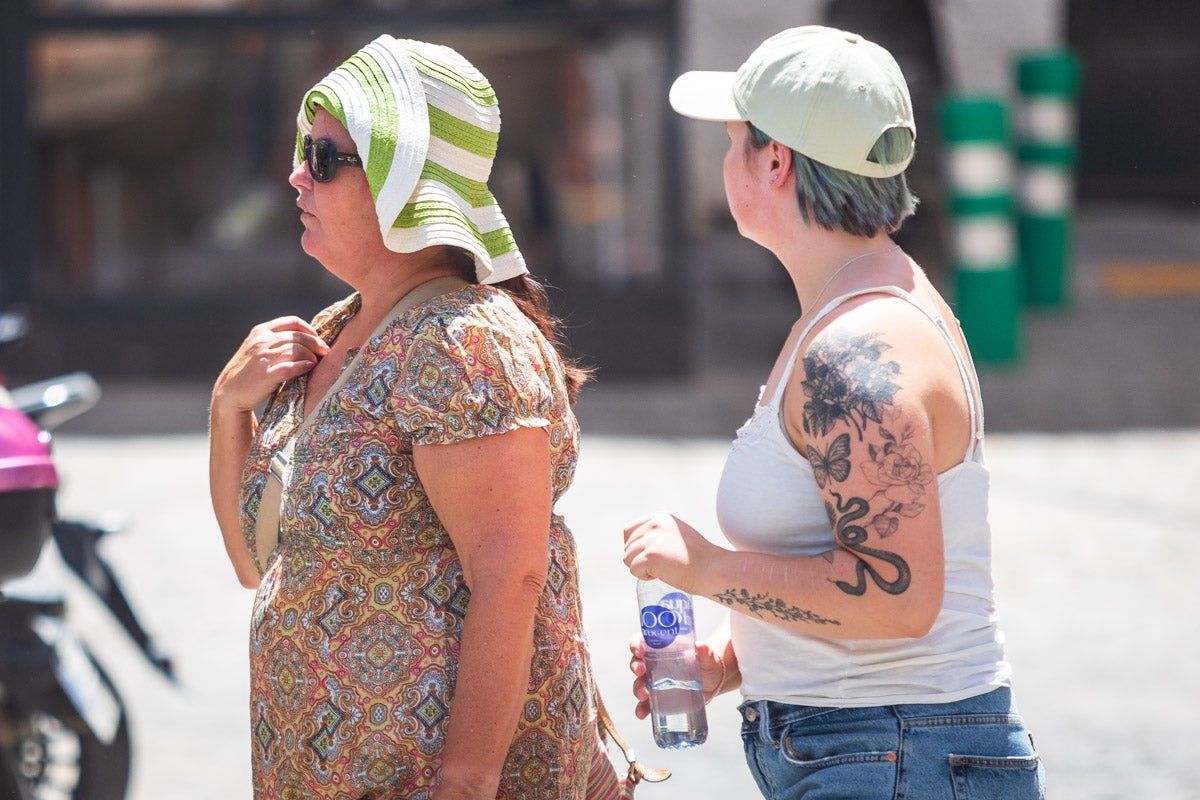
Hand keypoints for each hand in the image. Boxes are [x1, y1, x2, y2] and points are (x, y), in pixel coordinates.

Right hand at [212, 317, 328, 412]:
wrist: (229, 392)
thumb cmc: (249, 371)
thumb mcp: (258, 348)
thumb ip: (277, 341)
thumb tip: (307, 339)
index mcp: (261, 331)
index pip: (292, 321)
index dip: (310, 329)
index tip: (318, 339)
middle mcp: (262, 341)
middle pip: (299, 336)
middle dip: (316, 344)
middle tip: (325, 352)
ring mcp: (264, 357)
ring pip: (298, 350)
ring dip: (311, 356)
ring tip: (315, 363)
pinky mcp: (266, 374)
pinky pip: (291, 367)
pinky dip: (303, 366)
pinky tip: (309, 368)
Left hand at [622, 511, 717, 592]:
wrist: (713, 570)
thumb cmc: (698, 558)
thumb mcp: (677, 534)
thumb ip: (659, 533)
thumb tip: (637, 543)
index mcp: (660, 517)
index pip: (629, 530)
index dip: (634, 546)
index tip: (649, 556)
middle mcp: (654, 524)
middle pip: (627, 546)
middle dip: (638, 559)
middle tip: (661, 565)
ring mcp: (652, 539)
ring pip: (627, 558)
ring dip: (641, 568)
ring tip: (663, 569)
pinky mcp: (651, 556)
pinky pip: (633, 570)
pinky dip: (644, 577)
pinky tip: (661, 575)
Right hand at [628, 635, 726, 718]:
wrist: (713, 682)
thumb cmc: (707, 663)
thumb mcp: (707, 656)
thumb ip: (705, 652)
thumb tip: (701, 647)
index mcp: (662, 648)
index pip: (642, 642)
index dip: (636, 644)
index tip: (638, 650)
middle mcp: (654, 663)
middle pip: (637, 662)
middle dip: (635, 666)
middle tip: (640, 671)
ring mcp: (655, 681)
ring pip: (639, 683)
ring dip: (638, 689)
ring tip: (644, 695)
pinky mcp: (659, 697)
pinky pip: (646, 703)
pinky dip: (641, 708)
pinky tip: (641, 714)